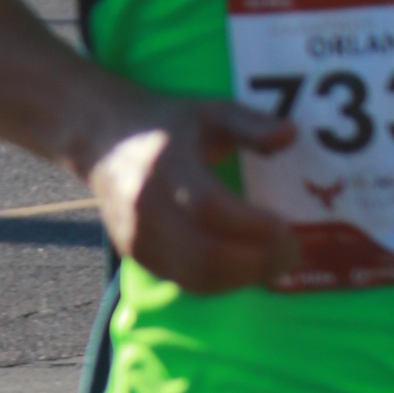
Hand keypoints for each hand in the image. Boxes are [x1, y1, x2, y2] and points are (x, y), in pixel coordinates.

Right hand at [80, 91, 299, 293]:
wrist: (101, 137)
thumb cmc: (165, 124)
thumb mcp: (209, 110)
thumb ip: (250, 124)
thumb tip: (290, 135)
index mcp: (166, 166)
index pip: (212, 209)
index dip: (254, 227)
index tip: (290, 230)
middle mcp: (147, 207)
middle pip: (206, 255)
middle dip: (257, 263)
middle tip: (292, 255)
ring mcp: (138, 237)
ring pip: (197, 277)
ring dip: (243, 279)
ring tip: (275, 266)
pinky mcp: (136, 255)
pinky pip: (185, 282)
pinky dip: (222, 282)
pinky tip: (246, 269)